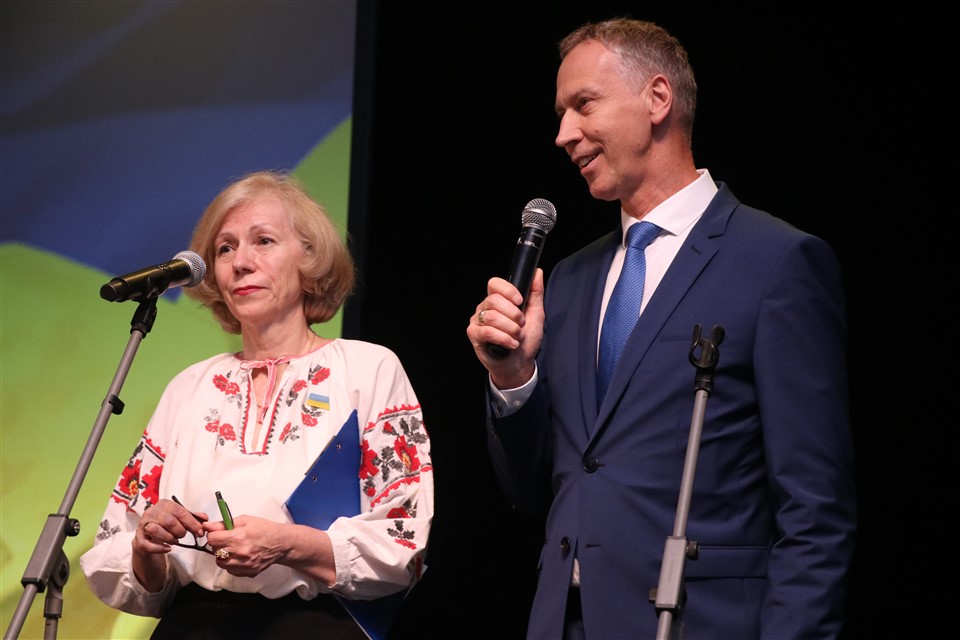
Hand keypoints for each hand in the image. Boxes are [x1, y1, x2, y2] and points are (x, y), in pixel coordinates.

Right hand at [132, 498, 207, 591]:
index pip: (180, 511)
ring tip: (175, 541)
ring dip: (169, 538)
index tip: (200, 532)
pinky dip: (159, 548)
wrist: (148, 536)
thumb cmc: (166, 525)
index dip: (192, 523)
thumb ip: (192, 517)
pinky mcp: (138, 538)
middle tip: (183, 536)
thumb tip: (205, 518)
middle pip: (168, 520)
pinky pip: (147, 544)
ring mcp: (143, 524)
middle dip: (180, 531)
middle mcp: (152, 511)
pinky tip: (167, 549)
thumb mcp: (180, 518)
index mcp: (165, 504)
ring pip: (156, 530)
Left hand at [204, 515, 282, 577]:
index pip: (212, 539)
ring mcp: (243, 565)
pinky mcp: (247, 572)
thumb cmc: (265, 529)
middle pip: (215, 551)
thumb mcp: (245, 520)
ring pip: (221, 563)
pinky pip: (230, 570)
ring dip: (223, 555)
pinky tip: (239, 557)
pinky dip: (231, 564)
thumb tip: (207, 526)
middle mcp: (239, 553)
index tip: (218, 533)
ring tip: (233, 549)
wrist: (281, 543)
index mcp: (238, 537)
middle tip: (228, 539)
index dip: (213, 535)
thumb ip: (224, 524)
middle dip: (219, 544)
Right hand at [466, 269, 543, 388]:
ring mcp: (477, 321)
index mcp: (498, 300)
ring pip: (492, 316)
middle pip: (494, 300)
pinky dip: (503, 338)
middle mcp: (484, 308)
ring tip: (517, 337)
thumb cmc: (526, 340)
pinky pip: (487, 331)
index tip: (520, 301)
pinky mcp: (474, 335)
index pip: (494, 284)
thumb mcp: (536, 314)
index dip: (508, 290)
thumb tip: (537, 272)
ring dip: (510, 329)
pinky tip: (511, 344)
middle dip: (514, 315)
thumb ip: (535, 293)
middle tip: (521, 326)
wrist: (520, 364)